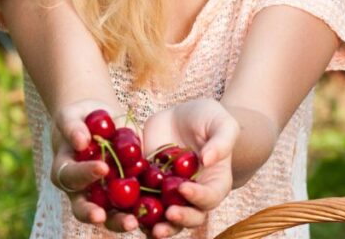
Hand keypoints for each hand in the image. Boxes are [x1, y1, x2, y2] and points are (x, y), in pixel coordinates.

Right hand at [50, 100, 137, 229]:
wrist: (98, 121)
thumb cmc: (79, 117)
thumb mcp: (72, 116)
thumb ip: (73, 127)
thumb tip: (80, 140)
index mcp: (65, 171)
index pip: (72, 176)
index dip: (85, 174)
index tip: (102, 168)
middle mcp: (82, 190)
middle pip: (84, 208)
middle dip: (93, 214)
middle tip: (103, 216)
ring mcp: (103, 195)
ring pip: (109, 214)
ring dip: (119, 221)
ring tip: (133, 223)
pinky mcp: (124, 193)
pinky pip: (132, 206)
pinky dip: (142, 212)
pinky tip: (156, 213)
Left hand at [133, 99, 239, 237]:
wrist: (180, 118)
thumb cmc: (208, 119)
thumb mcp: (221, 123)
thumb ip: (221, 141)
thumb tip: (208, 160)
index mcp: (215, 183)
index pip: (210, 197)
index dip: (199, 197)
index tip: (184, 187)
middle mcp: (194, 196)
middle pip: (191, 217)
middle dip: (180, 219)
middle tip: (169, 214)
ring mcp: (170, 196)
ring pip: (166, 220)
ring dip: (158, 227)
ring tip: (148, 227)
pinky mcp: (148, 190)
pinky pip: (141, 206)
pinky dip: (133, 212)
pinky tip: (124, 211)